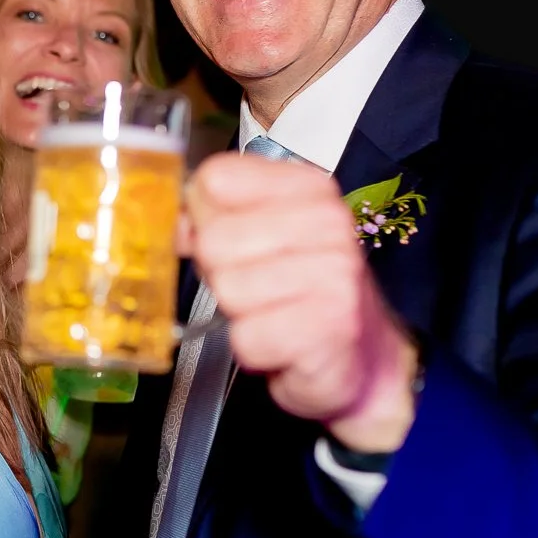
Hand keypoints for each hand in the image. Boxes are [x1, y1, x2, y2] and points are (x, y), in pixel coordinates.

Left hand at [185, 154, 419, 452]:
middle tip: (256, 287)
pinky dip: (254, 349)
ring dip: (238, 314)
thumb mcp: (260, 237)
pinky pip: (246, 337)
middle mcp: (328, 223)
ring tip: (272, 313)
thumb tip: (176, 225)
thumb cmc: (300, 293)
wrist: (361, 358)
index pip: (216, 179)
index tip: (227, 239)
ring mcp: (334, 275)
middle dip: (220, 273)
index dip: (202, 217)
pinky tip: (282, 343)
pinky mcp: (328, 328)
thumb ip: (214, 218)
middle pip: (214, 239)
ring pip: (228, 289)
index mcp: (308, 188)